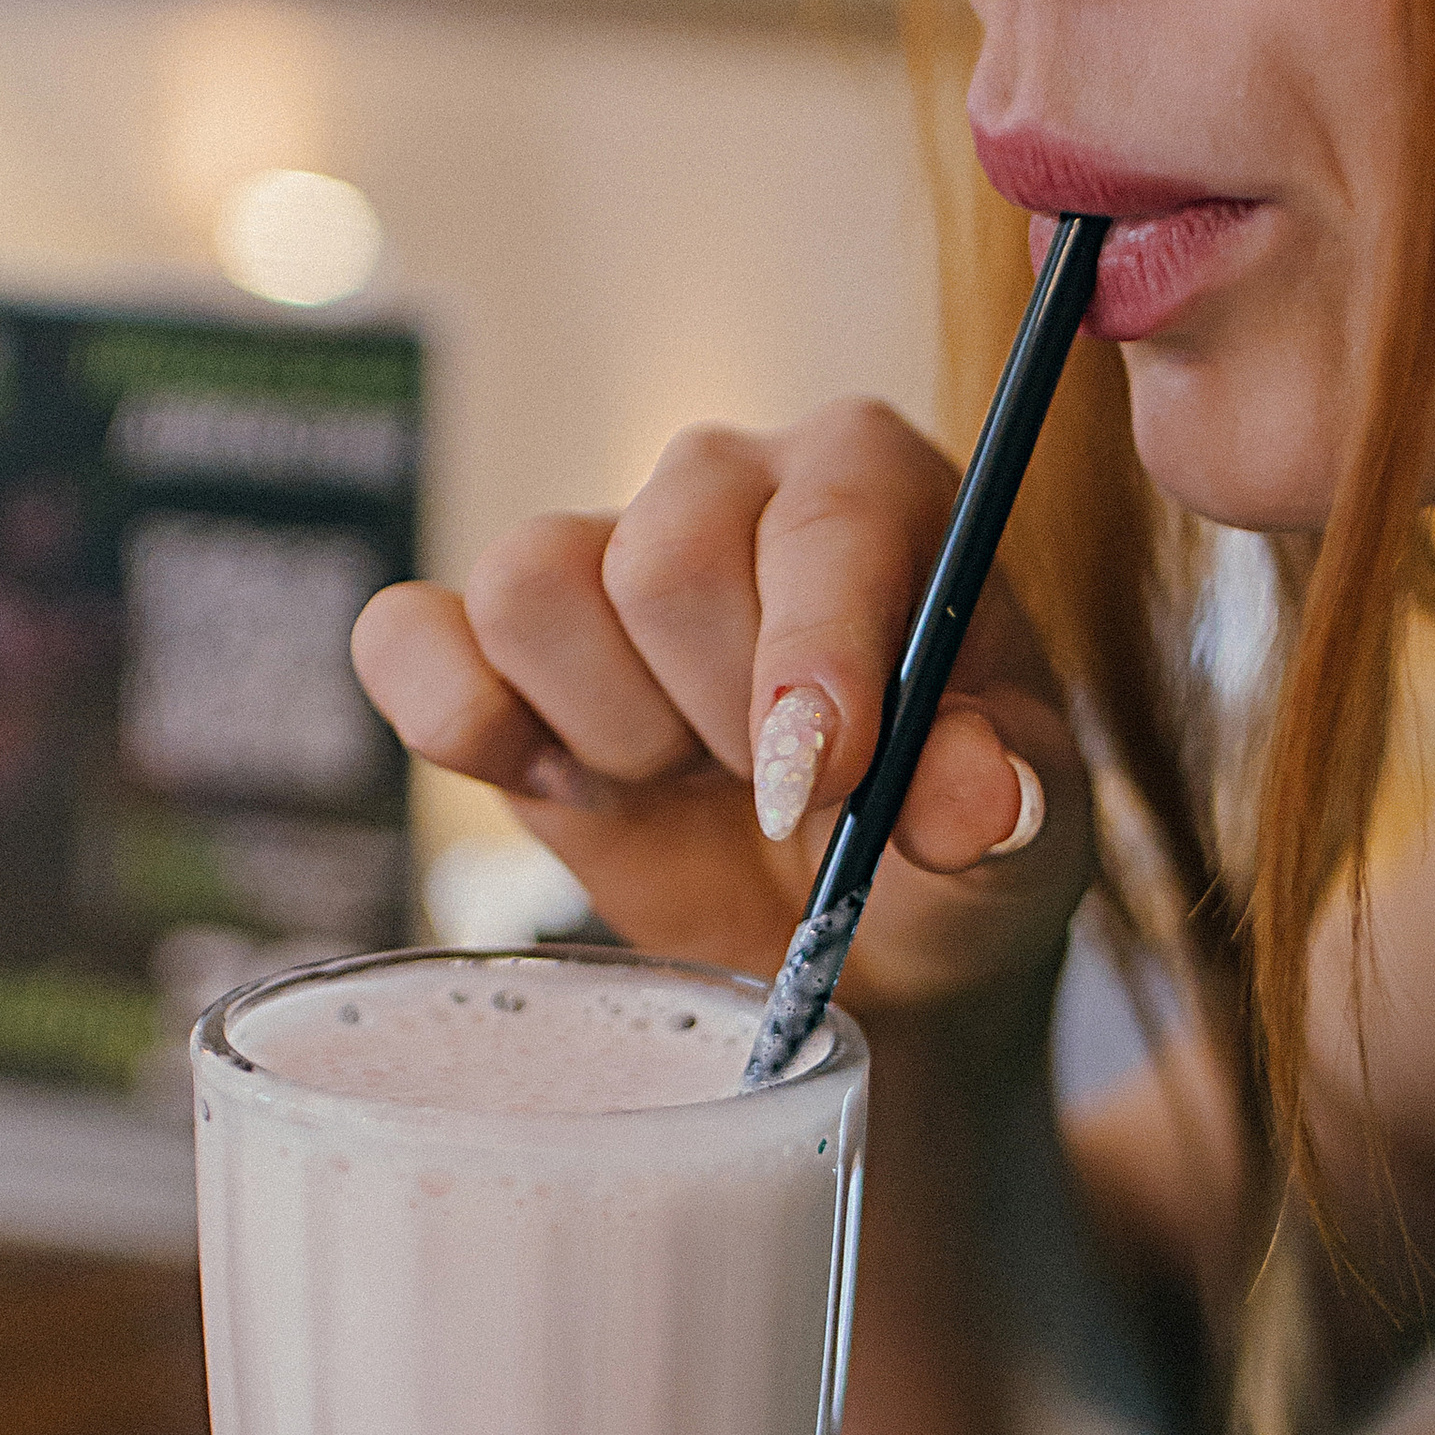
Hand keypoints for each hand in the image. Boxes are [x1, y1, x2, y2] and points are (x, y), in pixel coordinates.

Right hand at [351, 401, 1093, 1027]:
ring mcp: (601, 552)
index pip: (821, 520)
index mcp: (879, 487)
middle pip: (664, 561)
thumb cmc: (953, 855)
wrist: (861, 950)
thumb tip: (969, 796)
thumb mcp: (1026, 841)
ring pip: (533, 591)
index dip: (809, 653)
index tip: (817, 780)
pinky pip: (407, 637)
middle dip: (720, 720)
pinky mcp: (491, 642)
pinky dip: (464, 722)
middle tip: (782, 796)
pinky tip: (567, 785)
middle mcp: (731, 484)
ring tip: (690, 783)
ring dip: (614, 735)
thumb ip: (1004, 803)